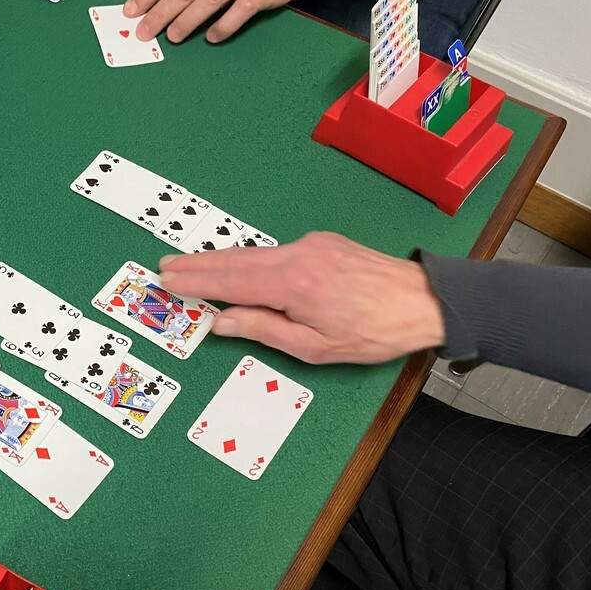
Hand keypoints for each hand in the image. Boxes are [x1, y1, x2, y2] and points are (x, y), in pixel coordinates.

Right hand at [157, 233, 445, 364]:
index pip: (229, 282)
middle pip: (234, 259)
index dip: (195, 281)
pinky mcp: (322, 242)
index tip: (167, 279)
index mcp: (291, 284)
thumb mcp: (314, 347)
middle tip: (165, 266)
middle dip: (197, 264)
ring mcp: (310, 244)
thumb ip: (263, 330)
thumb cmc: (373, 332)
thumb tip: (221, 322)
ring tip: (191, 266)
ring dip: (220, 260)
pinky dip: (249, 259)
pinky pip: (274, 251)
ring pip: (253, 252)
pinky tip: (238, 266)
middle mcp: (296, 255)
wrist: (424, 300)